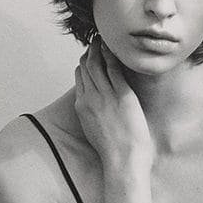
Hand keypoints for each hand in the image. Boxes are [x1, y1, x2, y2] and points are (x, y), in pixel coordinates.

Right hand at [73, 39, 152, 168]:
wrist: (122, 162)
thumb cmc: (114, 154)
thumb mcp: (94, 132)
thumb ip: (92, 117)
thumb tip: (95, 113)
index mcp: (82, 107)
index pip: (79, 79)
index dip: (83, 65)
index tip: (88, 57)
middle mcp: (90, 98)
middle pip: (86, 68)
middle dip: (90, 53)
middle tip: (95, 42)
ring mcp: (105, 96)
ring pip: (97, 65)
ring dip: (99, 49)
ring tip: (103, 39)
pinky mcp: (122, 95)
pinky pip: (114, 69)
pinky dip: (113, 56)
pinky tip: (114, 48)